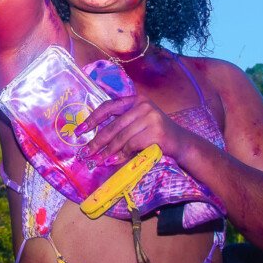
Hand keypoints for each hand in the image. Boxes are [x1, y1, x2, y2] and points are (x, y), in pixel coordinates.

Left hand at [76, 94, 192, 167]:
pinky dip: (121, 155)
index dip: (92, 119)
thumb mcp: (139, 124)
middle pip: (113, 125)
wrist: (182, 143)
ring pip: (121, 137)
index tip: (79, 130)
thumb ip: (121, 126)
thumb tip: (94, 140)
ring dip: (107, 152)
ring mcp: (150, 117)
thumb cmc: (156, 134)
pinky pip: (131, 145)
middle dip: (97, 141)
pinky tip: (113, 162)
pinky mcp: (155, 131)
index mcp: (135, 100)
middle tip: (86, 153)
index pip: (108, 107)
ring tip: (98, 161)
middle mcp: (143, 105)